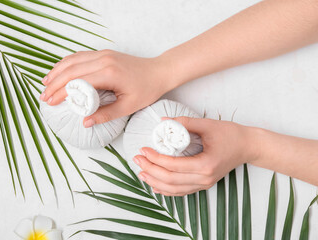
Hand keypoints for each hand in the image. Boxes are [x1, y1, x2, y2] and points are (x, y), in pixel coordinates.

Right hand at [40, 50, 173, 127]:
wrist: (159, 71)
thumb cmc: (147, 89)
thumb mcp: (128, 106)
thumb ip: (105, 114)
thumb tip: (85, 122)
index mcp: (109, 73)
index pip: (78, 82)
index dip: (61, 92)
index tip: (50, 102)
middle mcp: (103, 60)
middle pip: (71, 69)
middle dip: (54, 83)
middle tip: (43, 96)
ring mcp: (103, 54)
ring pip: (72, 60)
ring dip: (57, 71)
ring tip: (45, 84)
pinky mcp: (104, 53)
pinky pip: (80, 56)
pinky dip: (67, 63)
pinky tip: (59, 71)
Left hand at [133, 117, 259, 195]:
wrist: (248, 146)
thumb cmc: (231, 134)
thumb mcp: (208, 124)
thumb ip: (185, 122)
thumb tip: (163, 121)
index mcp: (205, 164)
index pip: (173, 166)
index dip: (155, 158)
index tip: (144, 149)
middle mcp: (204, 178)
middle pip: (170, 180)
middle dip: (150, 169)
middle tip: (137, 158)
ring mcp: (204, 184)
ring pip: (174, 189)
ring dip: (155, 182)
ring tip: (141, 171)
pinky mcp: (203, 184)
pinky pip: (181, 191)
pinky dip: (166, 190)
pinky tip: (155, 185)